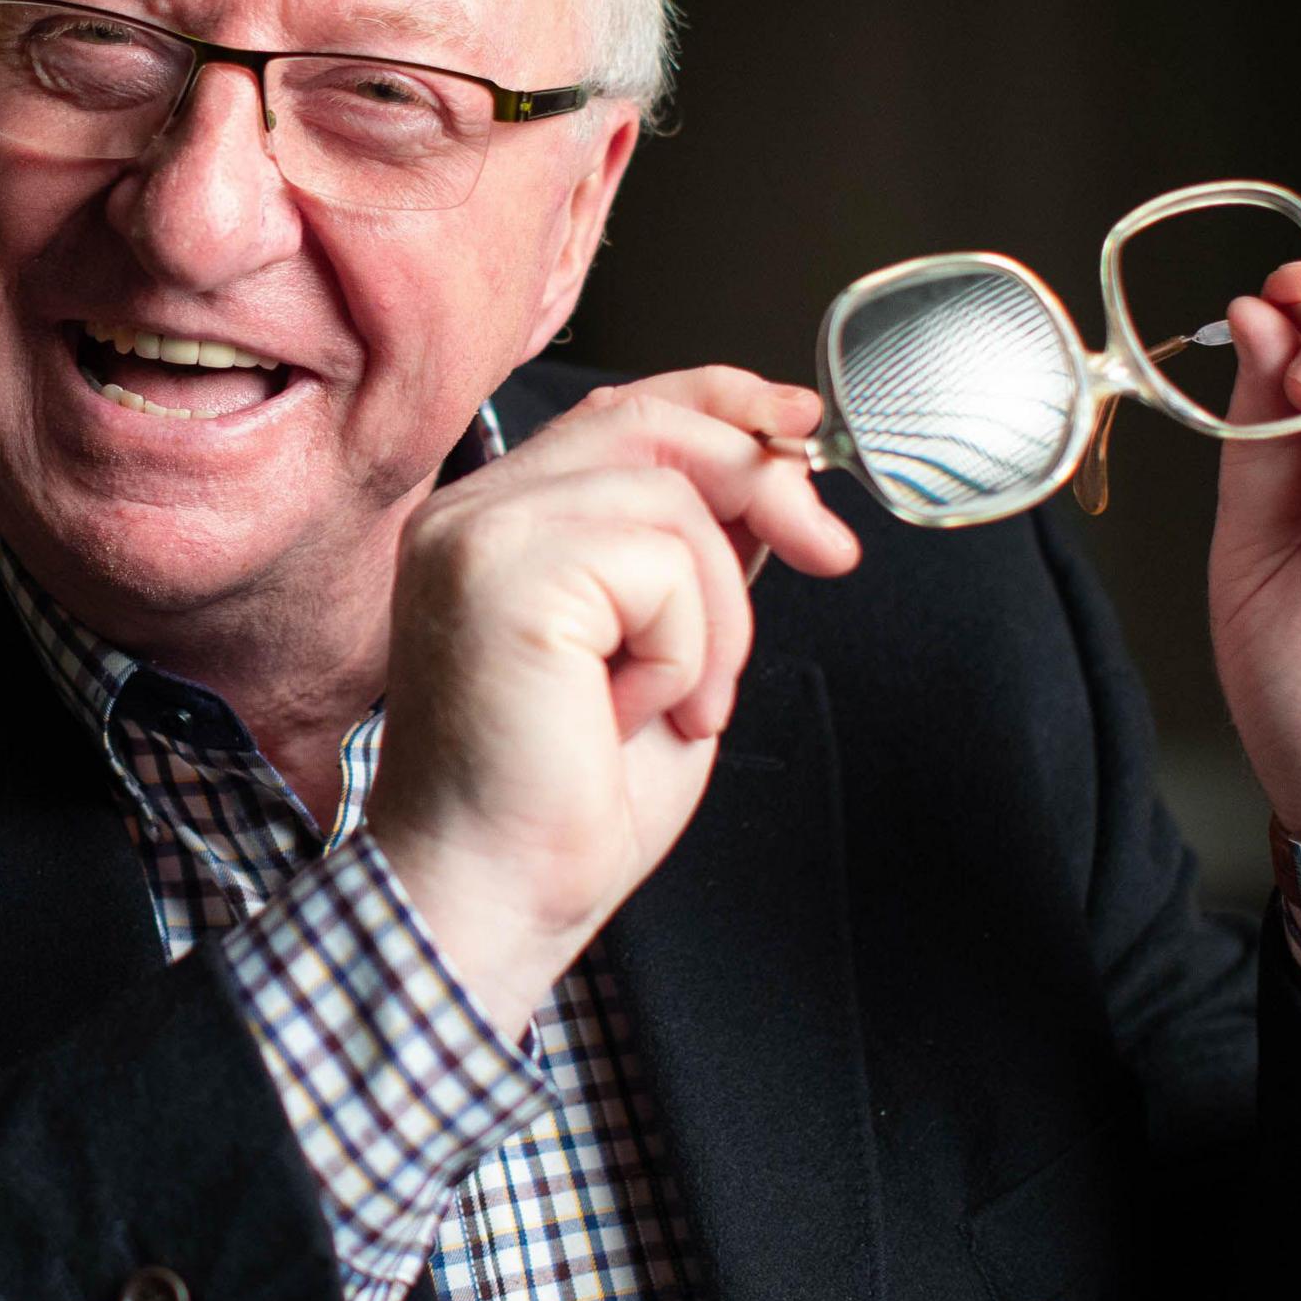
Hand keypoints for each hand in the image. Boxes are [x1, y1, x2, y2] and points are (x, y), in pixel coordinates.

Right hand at [371, 369, 863, 1038]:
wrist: (496, 899)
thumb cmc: (562, 805)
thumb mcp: (662, 652)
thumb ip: (693, 559)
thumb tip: (771, 480)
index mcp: (496, 527)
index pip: (619, 410)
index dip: (722, 401)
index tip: (802, 429)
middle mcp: (470, 515)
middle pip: (653, 422)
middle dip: (764, 483)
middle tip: (829, 555)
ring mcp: (478, 537)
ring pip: (672, 499)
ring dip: (715, 620)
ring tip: (676, 705)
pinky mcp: (503, 573)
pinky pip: (660, 564)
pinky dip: (684, 651)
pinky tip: (631, 712)